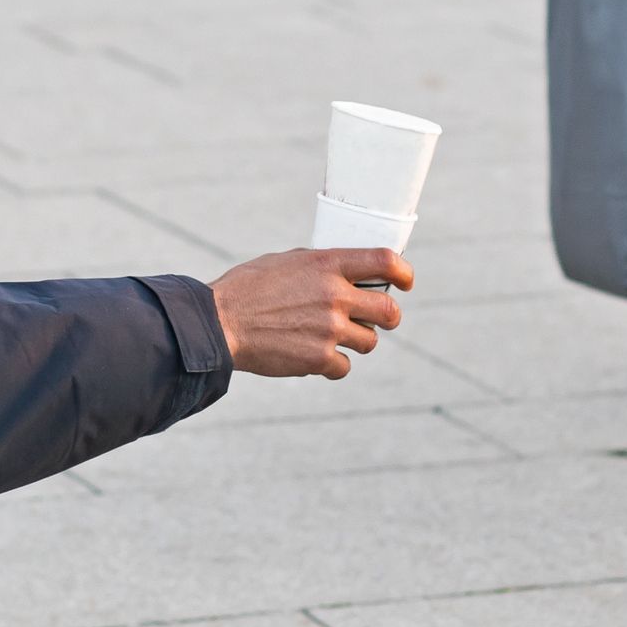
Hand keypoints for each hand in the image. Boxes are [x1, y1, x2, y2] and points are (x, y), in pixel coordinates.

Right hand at [209, 248, 411, 379]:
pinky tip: (314, 356)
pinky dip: (332, 364)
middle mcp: (334, 295)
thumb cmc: (249, 288)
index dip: (404, 272)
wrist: (220, 323)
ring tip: (332, 336)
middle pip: (389, 310)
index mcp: (328, 264)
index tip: (406, 282)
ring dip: (357, 341)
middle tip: (376, 319)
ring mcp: (330, 329)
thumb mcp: (287, 262)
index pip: (385, 261)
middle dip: (387, 317)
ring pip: (370, 341)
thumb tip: (347, 273)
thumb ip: (321, 267)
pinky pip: (345, 366)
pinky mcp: (319, 358)